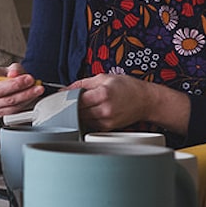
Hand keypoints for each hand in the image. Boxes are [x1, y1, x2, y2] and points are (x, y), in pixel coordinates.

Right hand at [0, 63, 44, 116]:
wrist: (19, 87)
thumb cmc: (11, 78)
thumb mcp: (13, 68)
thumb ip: (14, 69)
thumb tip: (14, 74)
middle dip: (15, 85)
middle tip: (29, 79)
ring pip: (9, 101)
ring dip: (26, 94)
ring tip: (37, 86)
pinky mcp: (3, 114)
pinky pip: (16, 108)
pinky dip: (27, 100)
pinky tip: (34, 93)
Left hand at [72, 73, 188, 134]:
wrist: (146, 100)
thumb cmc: (127, 87)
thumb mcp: (104, 78)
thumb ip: (82, 83)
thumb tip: (64, 89)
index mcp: (103, 94)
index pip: (75, 99)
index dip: (66, 98)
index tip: (60, 96)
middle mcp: (104, 109)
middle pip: (77, 110)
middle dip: (70, 105)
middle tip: (67, 100)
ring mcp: (106, 121)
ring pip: (82, 118)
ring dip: (78, 112)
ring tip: (82, 104)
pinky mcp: (107, 128)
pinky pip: (90, 124)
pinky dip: (86, 118)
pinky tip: (90, 111)